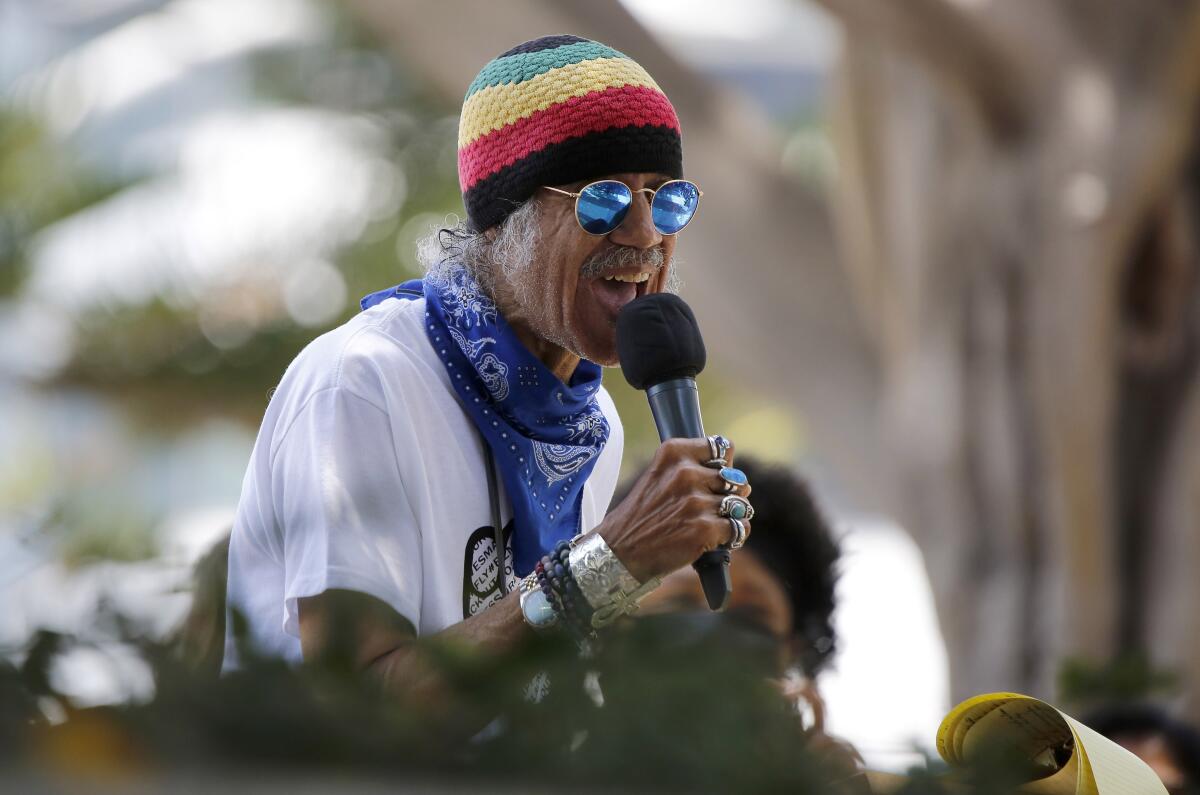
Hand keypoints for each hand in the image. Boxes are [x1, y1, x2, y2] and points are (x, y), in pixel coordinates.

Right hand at [597, 437, 750, 582]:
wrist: (621, 550)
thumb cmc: (642, 515)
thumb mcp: (659, 476)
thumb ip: (695, 470)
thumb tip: (744, 483)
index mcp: (673, 453)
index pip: (721, 447)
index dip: (723, 464)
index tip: (713, 478)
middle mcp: (685, 473)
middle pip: (734, 478)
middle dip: (730, 494)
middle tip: (710, 508)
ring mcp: (695, 502)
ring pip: (740, 504)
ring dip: (733, 516)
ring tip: (713, 524)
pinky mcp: (704, 529)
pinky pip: (739, 527)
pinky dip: (735, 535)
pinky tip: (720, 539)